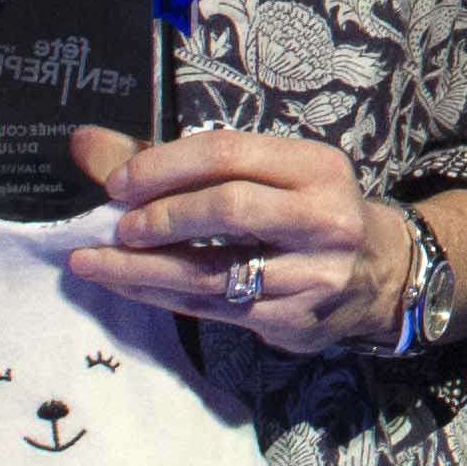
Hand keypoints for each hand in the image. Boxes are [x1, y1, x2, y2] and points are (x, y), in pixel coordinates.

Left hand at [61, 126, 413, 358]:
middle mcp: (322, 218)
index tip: (117, 182)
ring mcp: (313, 274)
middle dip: (161, 216)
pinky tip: (129, 287)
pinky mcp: (293, 319)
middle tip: (115, 228)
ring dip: (143, 270)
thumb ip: (174, 161)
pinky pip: (213, 310)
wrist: (381, 274)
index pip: (229, 152)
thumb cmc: (304, 210)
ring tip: (92, 264)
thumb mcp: (264, 171)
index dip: (165, 165)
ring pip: (214, 272)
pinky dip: (162, 297)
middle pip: (228, 209)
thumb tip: (85, 146)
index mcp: (314, 166)